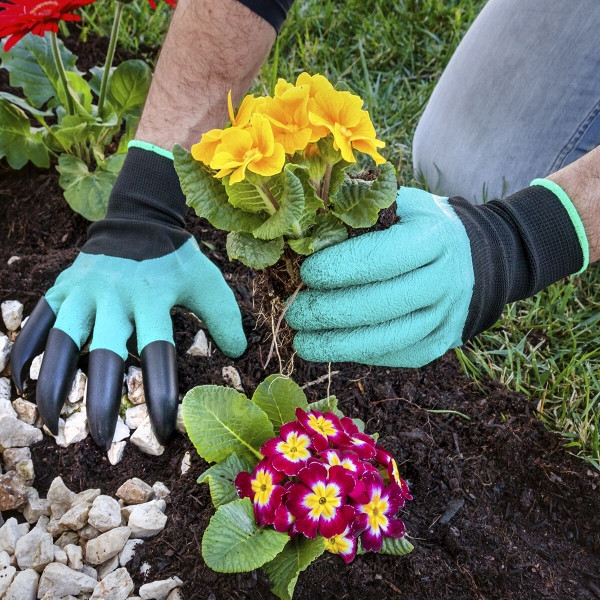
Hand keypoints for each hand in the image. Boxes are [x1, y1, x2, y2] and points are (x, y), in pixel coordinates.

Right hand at [11, 145, 246, 448]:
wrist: (138, 220)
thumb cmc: (177, 260)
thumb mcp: (208, 283)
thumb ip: (224, 317)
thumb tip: (238, 354)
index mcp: (152, 299)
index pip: (157, 354)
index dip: (160, 395)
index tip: (164, 432)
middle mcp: (114, 298)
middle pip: (104, 356)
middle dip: (102, 402)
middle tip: (104, 440)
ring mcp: (82, 292)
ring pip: (61, 343)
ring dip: (54, 385)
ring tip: (52, 423)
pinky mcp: (61, 289)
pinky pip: (37, 324)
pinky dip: (25, 353)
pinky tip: (21, 385)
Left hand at [285, 183, 586, 366]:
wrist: (465, 258)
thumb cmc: (414, 226)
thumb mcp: (395, 204)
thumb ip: (357, 213)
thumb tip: (302, 233)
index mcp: (434, 237)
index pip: (382, 258)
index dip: (340, 268)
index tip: (305, 273)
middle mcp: (446, 280)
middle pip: (382, 304)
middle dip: (330, 312)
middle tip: (294, 312)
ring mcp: (445, 317)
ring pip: (388, 339)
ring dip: (338, 344)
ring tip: (302, 341)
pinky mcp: (438, 344)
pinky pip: (394, 355)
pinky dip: (357, 354)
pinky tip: (330, 347)